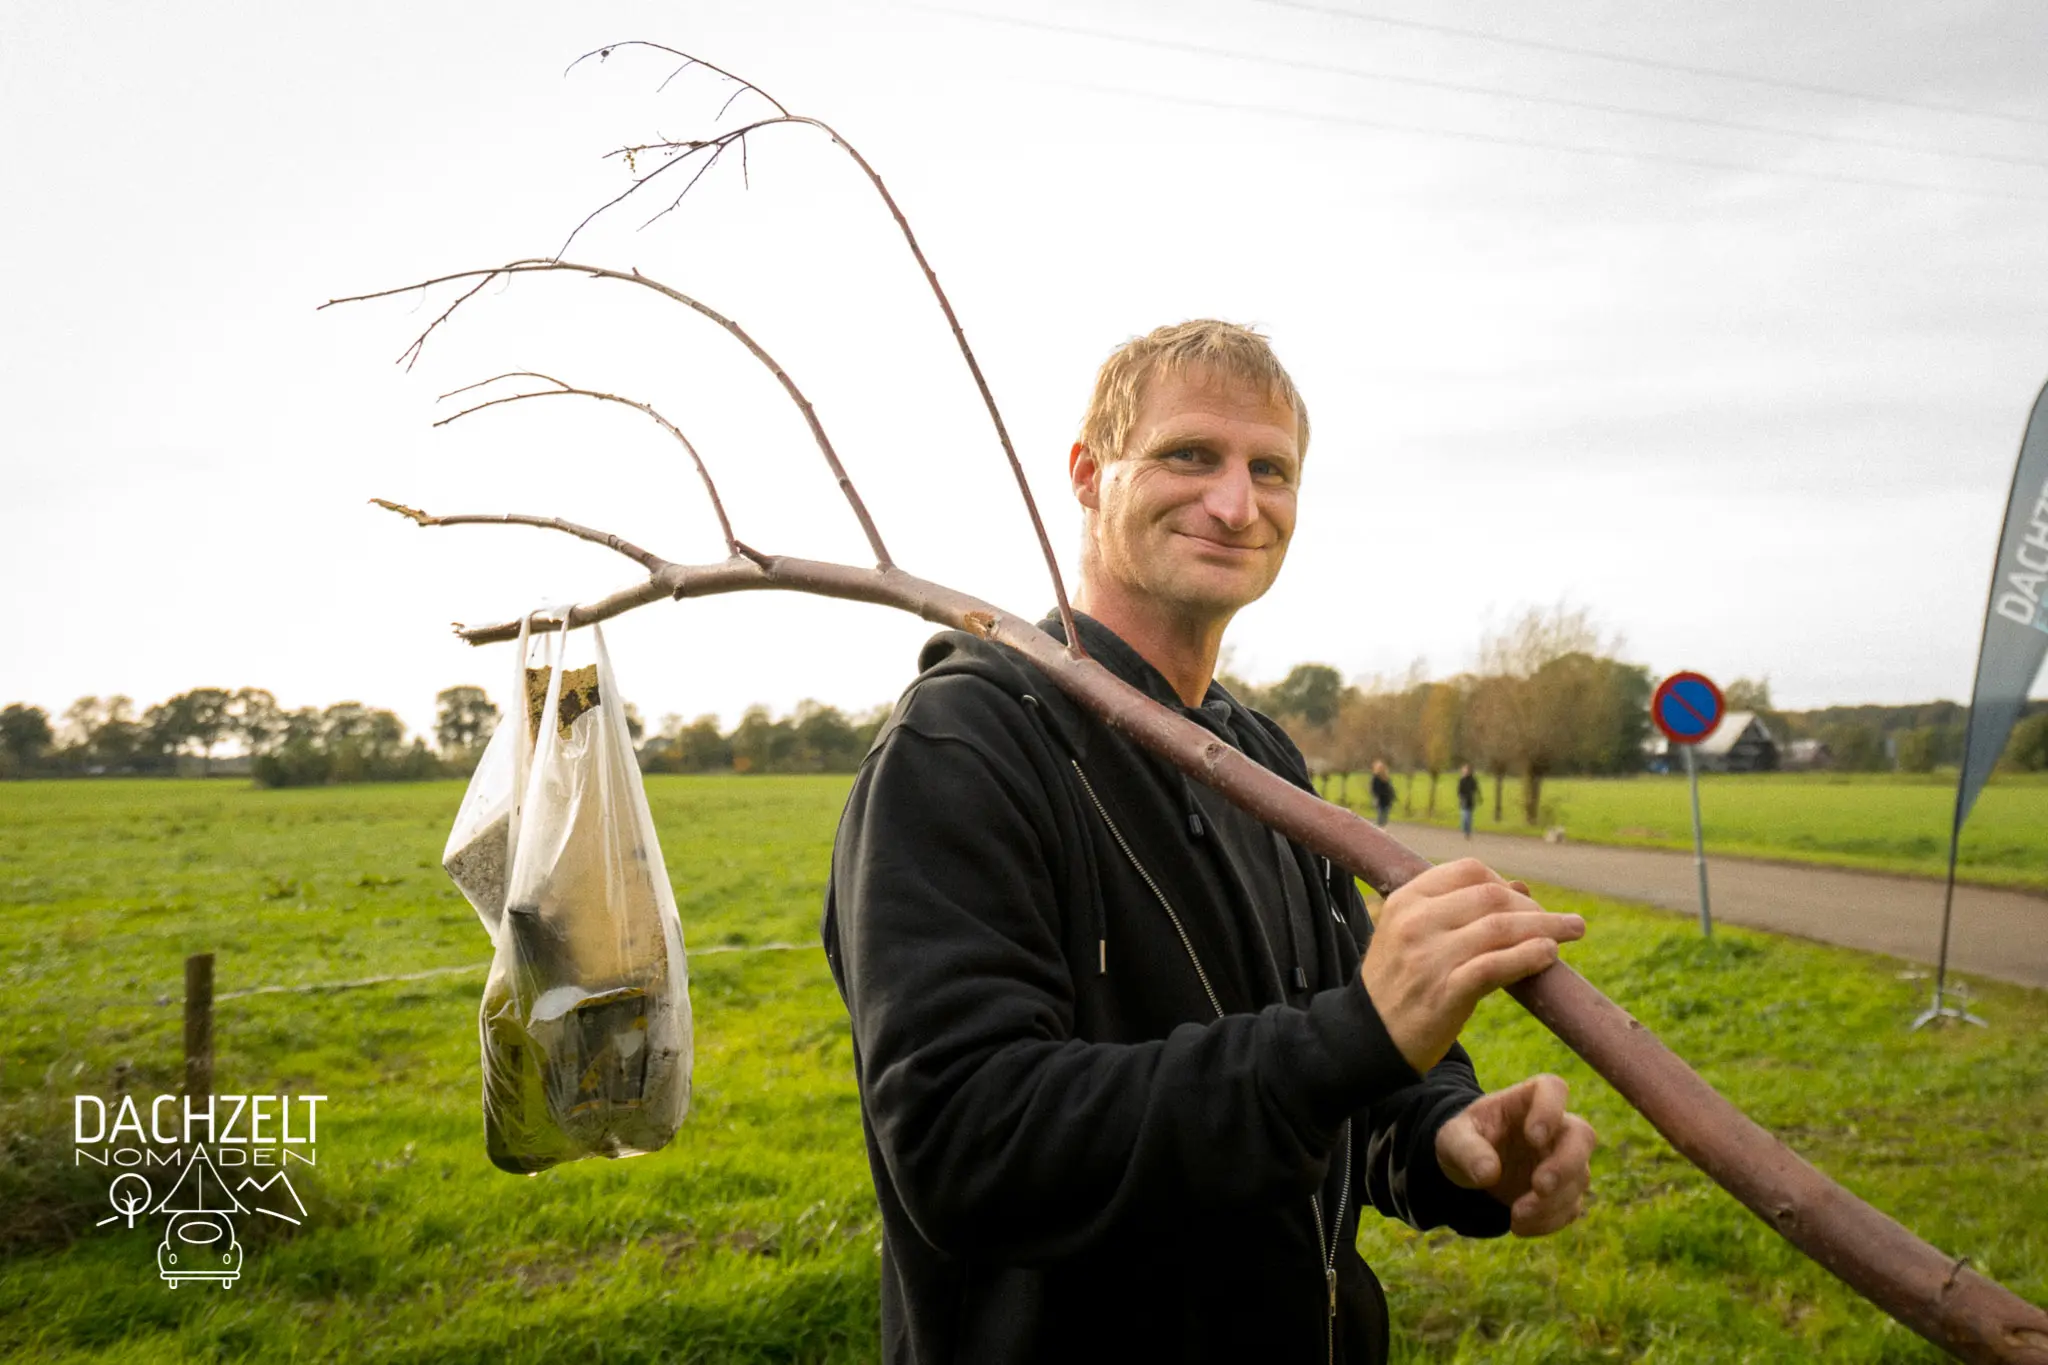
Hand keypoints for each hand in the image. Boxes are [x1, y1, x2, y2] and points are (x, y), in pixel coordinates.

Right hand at [1360, 858, 1583, 1073]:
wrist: (1368, 1036)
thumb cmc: (1399, 983)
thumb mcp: (1412, 935)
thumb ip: (1458, 910)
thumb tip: (1521, 888)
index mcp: (1406, 900)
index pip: (1467, 870)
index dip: (1505, 882)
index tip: (1525, 901)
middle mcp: (1415, 922)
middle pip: (1491, 896)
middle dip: (1534, 908)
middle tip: (1562, 922)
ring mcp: (1429, 956)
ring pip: (1500, 927)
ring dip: (1546, 927)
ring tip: (1573, 931)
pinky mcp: (1445, 991)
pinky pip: (1497, 965)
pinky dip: (1529, 956)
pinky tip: (1549, 955)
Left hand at [1435, 1074, 1595, 1236]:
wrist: (1471, 1166)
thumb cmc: (1466, 1139)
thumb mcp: (1453, 1138)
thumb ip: (1467, 1149)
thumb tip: (1489, 1172)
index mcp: (1527, 1100)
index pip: (1554, 1089)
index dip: (1551, 1111)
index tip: (1533, 1137)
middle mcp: (1556, 1126)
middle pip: (1582, 1136)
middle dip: (1565, 1165)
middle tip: (1539, 1187)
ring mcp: (1565, 1159)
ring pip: (1579, 1178)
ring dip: (1551, 1202)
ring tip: (1516, 1215)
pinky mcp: (1565, 1191)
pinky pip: (1570, 1208)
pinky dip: (1547, 1221)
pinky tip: (1520, 1225)